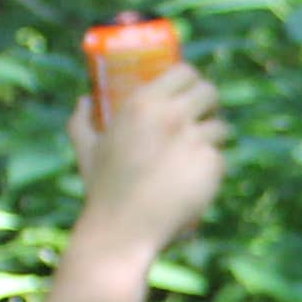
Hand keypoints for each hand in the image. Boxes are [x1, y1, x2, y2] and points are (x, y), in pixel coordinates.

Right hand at [69, 53, 225, 287]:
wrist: (123, 229)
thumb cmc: (102, 189)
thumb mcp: (86, 149)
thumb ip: (80, 120)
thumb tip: (83, 99)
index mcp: (143, 104)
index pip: (184, 72)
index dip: (191, 79)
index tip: (189, 91)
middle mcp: (172, 116)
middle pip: (209, 92)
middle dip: (208, 104)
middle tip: (202, 117)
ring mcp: (194, 140)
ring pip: (219, 127)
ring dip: (212, 137)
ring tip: (199, 152)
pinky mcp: (211, 165)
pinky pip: (221, 157)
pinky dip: (212, 167)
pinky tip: (198, 178)